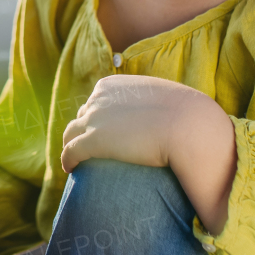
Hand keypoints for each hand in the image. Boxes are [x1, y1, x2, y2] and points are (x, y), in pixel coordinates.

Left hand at [60, 75, 201, 172]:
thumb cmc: (185, 113)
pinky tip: (70, 169)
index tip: (103, 129)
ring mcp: (93, 119)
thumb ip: (156, 102)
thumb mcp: (165, 98)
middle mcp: (98, 98)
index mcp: (112, 84)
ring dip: (71, 144)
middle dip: (85, 129)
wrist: (187, 125)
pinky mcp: (92, 141)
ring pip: (71, 133)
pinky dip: (67, 160)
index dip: (99, 116)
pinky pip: (70, 151)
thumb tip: (166, 114)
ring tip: (75, 159)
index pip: (98, 100)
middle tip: (88, 145)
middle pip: (83, 115)